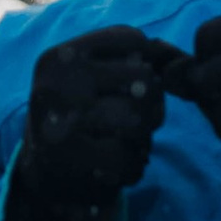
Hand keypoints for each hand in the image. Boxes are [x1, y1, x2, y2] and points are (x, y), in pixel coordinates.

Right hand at [3, 26, 191, 220]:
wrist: (45, 180)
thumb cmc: (80, 120)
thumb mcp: (91, 80)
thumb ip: (131, 62)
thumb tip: (175, 56)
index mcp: (61, 57)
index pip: (132, 40)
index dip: (145, 66)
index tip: (126, 88)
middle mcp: (56, 84)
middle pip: (144, 80)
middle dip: (149, 106)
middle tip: (129, 123)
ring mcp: (61, 123)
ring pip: (138, 120)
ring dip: (140, 139)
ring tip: (118, 145)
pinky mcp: (73, 164)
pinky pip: (130, 159)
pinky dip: (131, 168)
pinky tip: (111, 170)